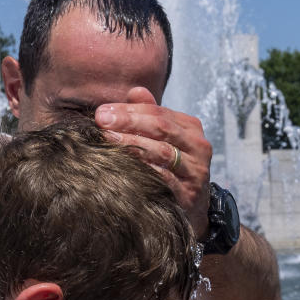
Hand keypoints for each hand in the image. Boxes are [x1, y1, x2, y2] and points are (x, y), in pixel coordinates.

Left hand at [95, 88, 211, 238]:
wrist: (193, 208)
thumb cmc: (172, 168)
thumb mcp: (164, 139)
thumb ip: (149, 115)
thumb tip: (135, 91)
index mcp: (190, 128)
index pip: (158, 112)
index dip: (129, 110)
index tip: (101, 112)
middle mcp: (198, 147)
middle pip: (161, 128)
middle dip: (128, 123)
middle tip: (101, 122)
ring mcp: (196, 171)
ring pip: (162, 152)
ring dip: (132, 144)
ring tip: (107, 141)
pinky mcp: (190, 193)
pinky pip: (164, 179)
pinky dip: (143, 172)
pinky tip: (122, 168)